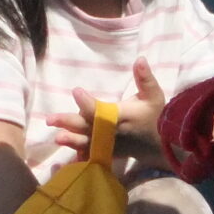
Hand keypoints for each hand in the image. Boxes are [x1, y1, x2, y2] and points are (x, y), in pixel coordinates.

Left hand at [49, 57, 166, 165]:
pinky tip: (67, 154)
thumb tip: (140, 59)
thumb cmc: (156, 117)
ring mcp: (110, 144)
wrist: (163, 145)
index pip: (101, 109)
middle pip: (87, 126)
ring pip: (87, 142)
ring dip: (72, 140)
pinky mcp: (109, 152)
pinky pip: (92, 154)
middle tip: (50, 119)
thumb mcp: (154, 95)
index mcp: (121, 116)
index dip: (87, 102)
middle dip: (69, 122)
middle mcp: (113, 131)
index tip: (76, 91)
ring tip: (57, 138)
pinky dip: (80, 155)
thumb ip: (145, 78)